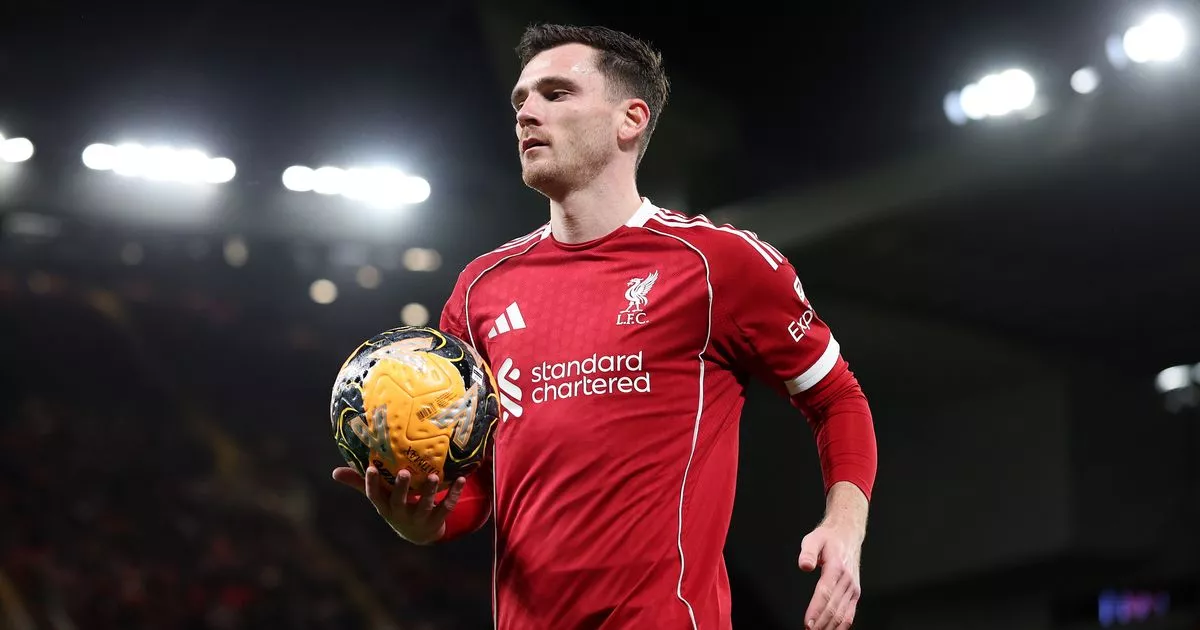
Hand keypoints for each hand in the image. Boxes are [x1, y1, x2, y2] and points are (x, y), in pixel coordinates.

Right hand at [332, 465, 465, 544]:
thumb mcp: (380, 498)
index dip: (371, 484)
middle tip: (404, 472)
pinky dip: (454, 493)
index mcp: (385, 507)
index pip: (375, 497)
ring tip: (433, 476)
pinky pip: (447, 506)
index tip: (370, 468)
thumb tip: (334, 472)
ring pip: (425, 506)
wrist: (419, 535)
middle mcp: (400, 514)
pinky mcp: (437, 520)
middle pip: (400, 502)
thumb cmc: (395, 507)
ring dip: (430, 491)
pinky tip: (461, 479)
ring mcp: (420, 519)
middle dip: (402, 488)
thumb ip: (360, 483)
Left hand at [799, 522, 862, 628]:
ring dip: (830, 627)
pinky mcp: (855, 593)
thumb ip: (808, 552)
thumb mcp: (814, 539)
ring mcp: (853, 588)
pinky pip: (850, 613)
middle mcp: (847, 580)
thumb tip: (804, 565)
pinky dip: (842, 626)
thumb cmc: (828, 539)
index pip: (825, 592)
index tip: (807, 622)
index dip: (816, 609)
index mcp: (836, 567)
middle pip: (834, 607)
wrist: (848, 536)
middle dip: (821, 623)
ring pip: (843, 614)